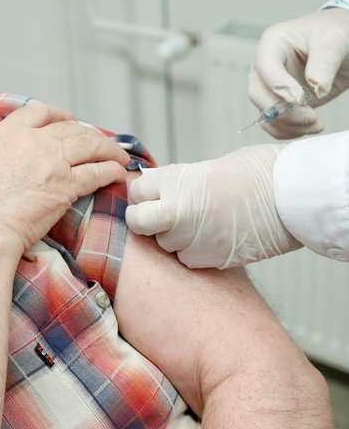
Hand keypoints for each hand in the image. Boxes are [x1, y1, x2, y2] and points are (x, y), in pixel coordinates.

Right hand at [0, 102, 129, 253]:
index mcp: (7, 134)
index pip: (37, 112)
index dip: (56, 114)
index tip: (64, 119)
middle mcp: (34, 143)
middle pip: (70, 128)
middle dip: (87, 132)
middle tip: (96, 141)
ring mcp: (53, 164)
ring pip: (90, 146)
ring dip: (107, 148)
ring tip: (118, 155)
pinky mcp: (66, 188)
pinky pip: (97, 173)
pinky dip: (111, 171)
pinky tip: (119, 173)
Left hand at [125, 144, 300, 268]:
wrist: (293, 196)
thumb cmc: (257, 174)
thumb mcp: (205, 169)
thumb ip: (175, 183)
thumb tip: (154, 191)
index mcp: (175, 180)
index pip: (136, 191)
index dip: (144, 194)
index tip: (153, 196)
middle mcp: (176, 210)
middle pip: (139, 222)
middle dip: (143, 221)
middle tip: (160, 217)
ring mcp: (190, 237)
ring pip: (163, 244)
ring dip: (173, 238)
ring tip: (202, 224)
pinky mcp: (207, 259)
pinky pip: (186, 259)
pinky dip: (194, 252)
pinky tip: (214, 238)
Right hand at [250, 8, 348, 138]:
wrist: (345, 42)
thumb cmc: (336, 32)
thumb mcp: (334, 40)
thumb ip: (324, 62)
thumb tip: (315, 87)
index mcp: (273, 43)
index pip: (265, 67)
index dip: (279, 85)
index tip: (302, 98)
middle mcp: (266, 67)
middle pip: (258, 94)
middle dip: (282, 111)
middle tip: (310, 117)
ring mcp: (271, 86)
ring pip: (265, 113)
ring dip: (288, 125)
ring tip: (316, 124)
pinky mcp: (282, 102)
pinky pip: (275, 123)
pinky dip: (289, 131)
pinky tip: (310, 128)